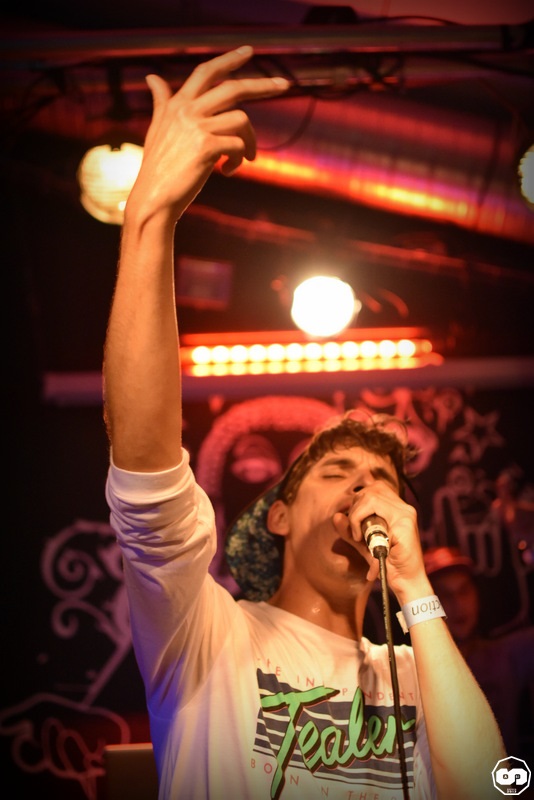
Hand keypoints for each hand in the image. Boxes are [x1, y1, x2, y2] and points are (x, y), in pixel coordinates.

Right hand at [127, 46, 289, 221]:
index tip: (248, 51)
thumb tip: (152, 77)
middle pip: (233, 88)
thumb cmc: (158, 167)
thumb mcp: (158, 128)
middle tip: (284, 84)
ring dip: (249, 141)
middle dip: (262, 85)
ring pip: (241, 120)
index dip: (228, 60)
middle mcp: (186, 110)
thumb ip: (161, 102)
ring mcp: (196, 127)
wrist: (153, 198)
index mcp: (177, 104)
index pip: (205, 72)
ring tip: (245, 158)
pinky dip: (238, 160)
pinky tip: (228, 172)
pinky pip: (237, 146)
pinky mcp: (206, 147)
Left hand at [333, 482, 431, 602]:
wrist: (406, 583)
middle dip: (355, 508)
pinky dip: (360, 520)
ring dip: (357, 514)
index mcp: (398, 510)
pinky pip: (374, 507)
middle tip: (355, 531)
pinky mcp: (405, 522)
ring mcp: (406, 514)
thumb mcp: (364, 545)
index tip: (355, 525)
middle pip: (372, 489)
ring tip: (358, 535)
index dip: (359, 503)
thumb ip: (350, 530)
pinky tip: (361, 538)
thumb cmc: (387, 565)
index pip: (375, 489)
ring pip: (371, 495)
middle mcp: (405, 509)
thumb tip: (336, 516)